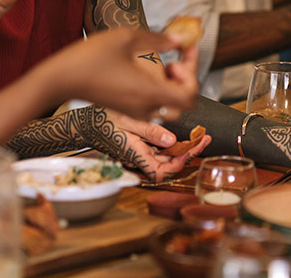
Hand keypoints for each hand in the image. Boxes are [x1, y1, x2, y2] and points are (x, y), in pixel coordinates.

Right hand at [46, 28, 198, 121]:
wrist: (60, 79)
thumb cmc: (90, 57)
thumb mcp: (126, 38)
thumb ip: (157, 39)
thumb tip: (180, 40)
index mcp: (149, 92)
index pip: (189, 96)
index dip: (194, 74)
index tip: (186, 53)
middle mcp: (145, 107)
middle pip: (183, 104)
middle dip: (186, 81)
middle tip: (176, 60)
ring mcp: (135, 111)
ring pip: (169, 106)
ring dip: (173, 85)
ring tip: (163, 63)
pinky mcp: (126, 108)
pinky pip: (153, 104)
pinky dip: (159, 88)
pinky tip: (146, 68)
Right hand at [76, 108, 210, 181]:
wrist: (85, 121)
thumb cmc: (103, 119)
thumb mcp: (129, 120)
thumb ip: (151, 131)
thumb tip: (172, 141)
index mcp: (137, 156)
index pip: (164, 171)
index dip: (182, 162)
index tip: (195, 146)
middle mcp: (139, 159)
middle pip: (169, 165)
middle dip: (189, 152)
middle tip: (205, 137)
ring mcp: (140, 155)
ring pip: (166, 157)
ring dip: (183, 147)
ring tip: (199, 135)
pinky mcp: (139, 148)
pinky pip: (159, 150)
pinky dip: (172, 143)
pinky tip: (182, 134)